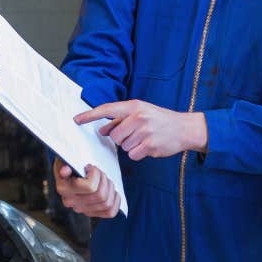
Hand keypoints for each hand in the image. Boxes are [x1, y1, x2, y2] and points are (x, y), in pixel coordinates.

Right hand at [52, 158, 120, 218]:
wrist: (72, 171)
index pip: (90, 187)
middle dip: (104, 180)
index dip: (95, 175)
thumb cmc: (72, 164)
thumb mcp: (68, 159)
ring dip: (109, 189)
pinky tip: (112, 191)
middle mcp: (70, 202)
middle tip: (99, 173)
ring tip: (103, 180)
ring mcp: (81, 209)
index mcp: (63, 188)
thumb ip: (66, 163)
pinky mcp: (92, 213)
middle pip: (100, 195)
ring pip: (106, 203)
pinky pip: (110, 212)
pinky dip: (115, 201)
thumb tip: (65, 170)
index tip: (90, 167)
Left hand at [75, 100, 207, 160]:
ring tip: (145, 139)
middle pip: (114, 135)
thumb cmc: (160, 120)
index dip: (90, 115)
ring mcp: (144, 132)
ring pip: (123, 146)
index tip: (77, 120)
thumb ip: (122, 119)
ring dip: (131, 146)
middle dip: (121, 138)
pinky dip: (139, 153)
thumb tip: (102, 130)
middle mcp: (138, 117)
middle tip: (135, 135)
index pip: (107, 109)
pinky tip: (149, 146)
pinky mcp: (150, 146)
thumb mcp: (142, 113)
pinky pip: (133, 155)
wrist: (185, 128)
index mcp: (135, 106)